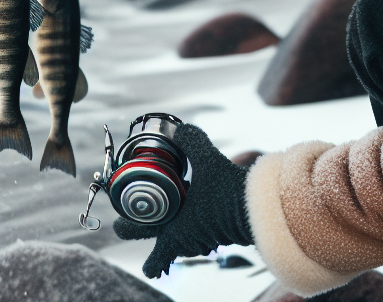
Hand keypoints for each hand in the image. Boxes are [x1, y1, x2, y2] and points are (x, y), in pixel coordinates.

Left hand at [113, 124, 252, 277]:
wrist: (262, 207)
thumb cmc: (229, 191)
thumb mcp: (207, 160)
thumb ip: (191, 142)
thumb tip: (180, 129)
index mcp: (177, 231)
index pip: (152, 253)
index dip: (135, 239)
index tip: (119, 228)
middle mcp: (190, 242)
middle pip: (162, 250)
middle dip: (150, 238)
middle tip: (134, 224)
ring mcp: (207, 240)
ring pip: (183, 242)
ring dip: (175, 230)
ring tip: (169, 211)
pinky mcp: (221, 234)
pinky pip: (201, 234)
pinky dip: (195, 224)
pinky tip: (196, 206)